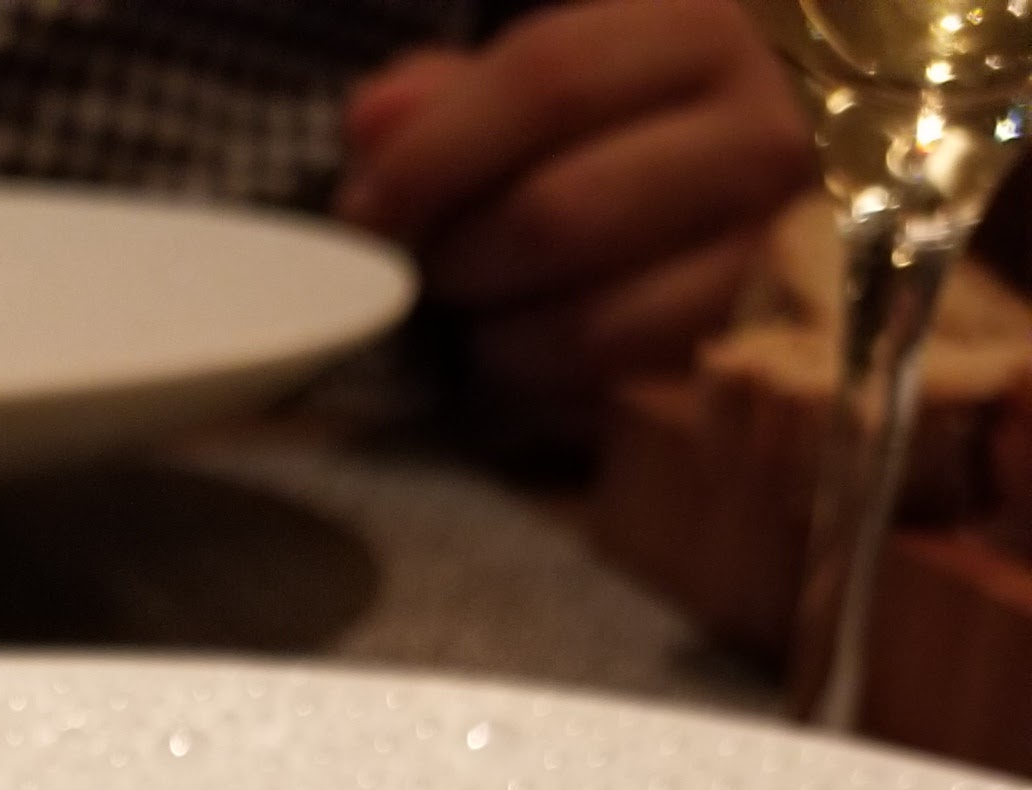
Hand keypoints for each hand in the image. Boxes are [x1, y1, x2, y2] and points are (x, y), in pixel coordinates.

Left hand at [335, 0, 813, 409]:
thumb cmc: (649, 129)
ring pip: (588, 322)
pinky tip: (532, 353)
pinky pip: (623, 389)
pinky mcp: (762, 353)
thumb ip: (464, 94)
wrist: (792, 191)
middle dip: (458, 258)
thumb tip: (371, 124)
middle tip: (424, 273)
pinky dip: (549, 382)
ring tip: (480, 315)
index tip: (362, 210)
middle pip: (557, 213)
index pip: (547, 78)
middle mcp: (760, 133)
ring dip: (498, 336)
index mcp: (701, 29)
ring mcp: (776, 252)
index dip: (434, 153)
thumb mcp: (571, 78)